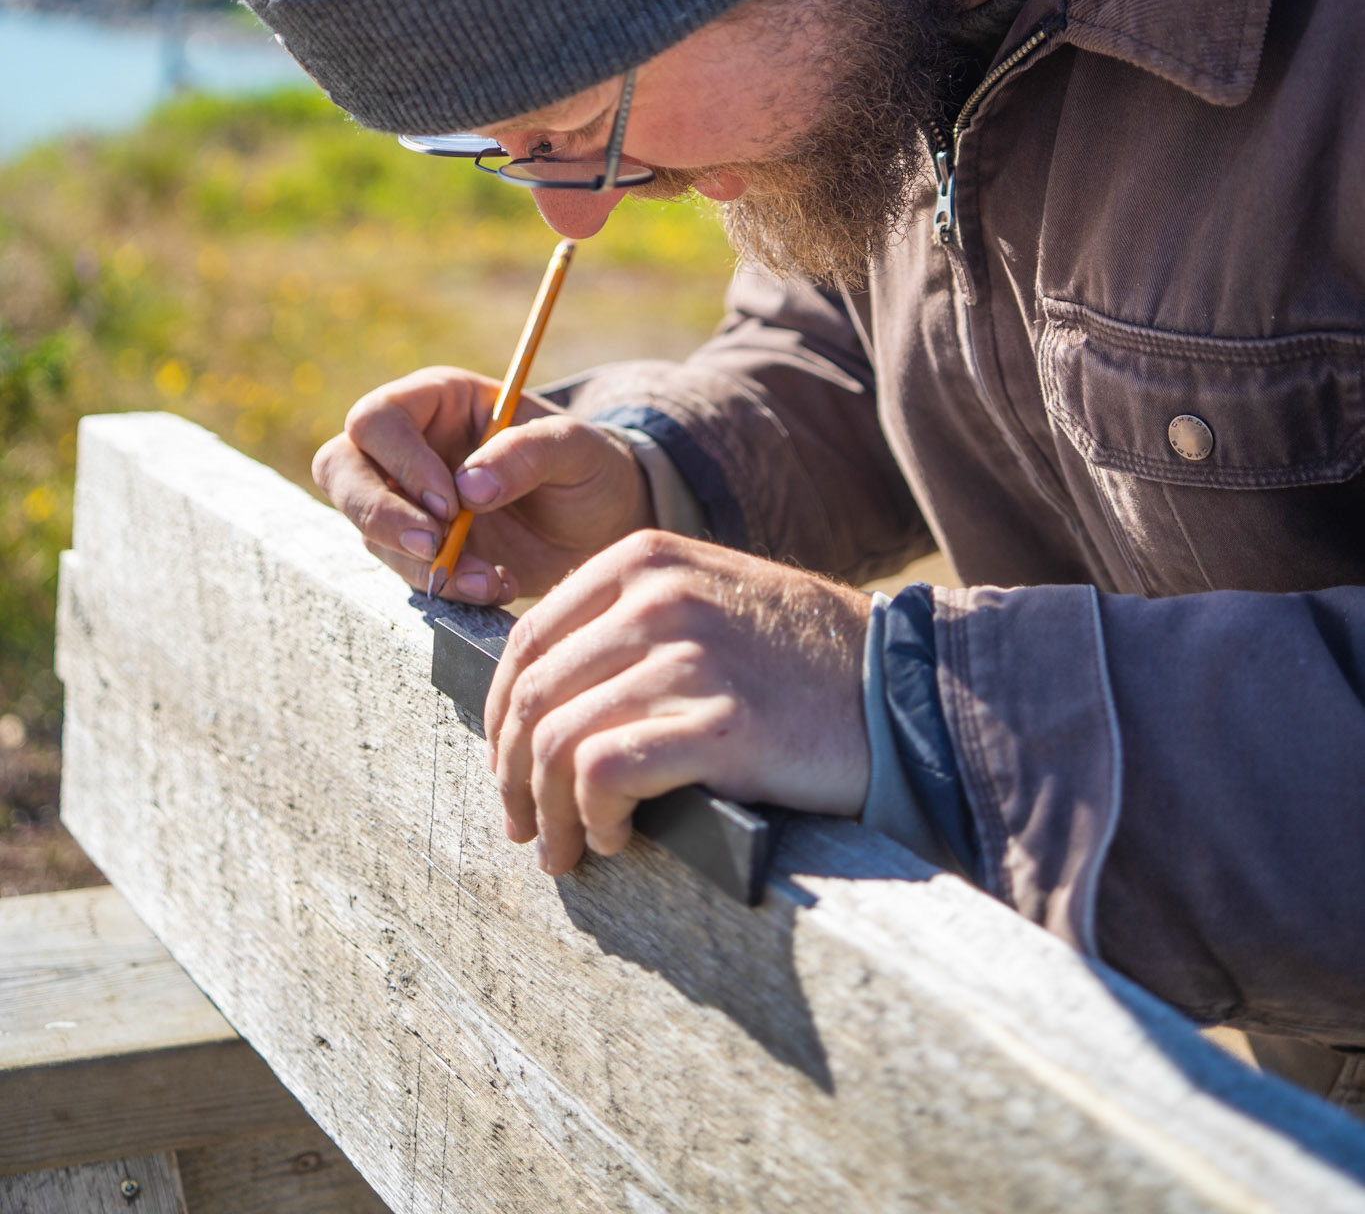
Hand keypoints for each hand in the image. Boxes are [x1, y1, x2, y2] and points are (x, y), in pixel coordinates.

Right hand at [311, 367, 650, 602]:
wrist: (602, 522)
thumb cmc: (588, 466)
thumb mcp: (577, 448)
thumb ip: (529, 452)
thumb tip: (468, 487)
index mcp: (438, 399)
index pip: (379, 420)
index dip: (401, 462)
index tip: (450, 505)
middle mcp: (408, 445)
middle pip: (340, 468)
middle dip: (379, 514)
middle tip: (433, 548)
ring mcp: (406, 499)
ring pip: (367, 529)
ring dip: (421, 563)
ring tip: (490, 577)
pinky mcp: (418, 549)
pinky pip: (404, 570)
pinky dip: (445, 587)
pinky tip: (495, 586)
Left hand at [485, 530, 870, 874]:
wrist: (900, 683)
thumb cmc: (800, 657)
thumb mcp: (708, 598)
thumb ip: (628, 622)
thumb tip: (541, 695)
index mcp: (644, 560)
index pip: (526, 640)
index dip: (498, 716)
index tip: (503, 765)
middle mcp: (657, 598)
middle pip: (533, 696)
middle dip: (510, 774)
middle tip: (523, 825)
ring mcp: (688, 658)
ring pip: (558, 742)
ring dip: (548, 813)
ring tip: (563, 850)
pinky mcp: (719, 725)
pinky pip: (606, 774)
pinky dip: (594, 818)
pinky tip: (613, 838)